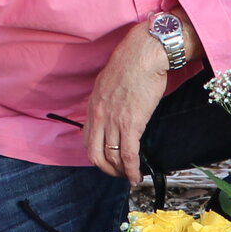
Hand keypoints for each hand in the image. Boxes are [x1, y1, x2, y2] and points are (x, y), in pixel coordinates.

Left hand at [86, 16, 177, 181]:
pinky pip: (128, 155)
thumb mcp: (109, 81)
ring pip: (112, 158)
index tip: (107, 158)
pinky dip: (132, 170)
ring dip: (121, 172)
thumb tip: (115, 107)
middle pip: (95, 155)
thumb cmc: (131, 62)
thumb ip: (107, 98)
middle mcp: (99, 116)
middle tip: (118, 173)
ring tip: (130, 176)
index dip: (97, 154)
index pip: (87, 139)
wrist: (143, 54)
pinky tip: (137, 176)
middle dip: (106, 169)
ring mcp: (113, 121)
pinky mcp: (131, 125)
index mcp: (93, 106)